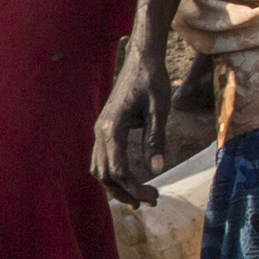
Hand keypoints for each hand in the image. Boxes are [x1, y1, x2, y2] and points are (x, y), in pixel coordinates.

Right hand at [92, 43, 166, 192]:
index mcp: (112, 128)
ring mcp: (99, 130)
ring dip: (117, 187)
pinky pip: (102, 159)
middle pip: (105, 175)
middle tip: (151, 200)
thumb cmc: (152, 80)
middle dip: (126, 192)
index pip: (119, 170)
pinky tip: (130, 179)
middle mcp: (100, 131)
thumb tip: (157, 169)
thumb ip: (156, 139)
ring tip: (139, 196)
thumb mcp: (160, 109)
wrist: (141, 58)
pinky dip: (113, 174)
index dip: (135, 188)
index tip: (154, 195)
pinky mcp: (104, 128)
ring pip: (99, 169)